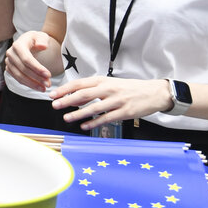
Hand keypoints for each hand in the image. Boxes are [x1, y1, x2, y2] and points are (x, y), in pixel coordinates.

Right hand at [4, 31, 52, 90]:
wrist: (29, 42)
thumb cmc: (36, 40)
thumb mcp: (42, 36)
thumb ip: (43, 40)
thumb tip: (42, 46)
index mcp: (18, 44)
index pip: (26, 59)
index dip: (37, 68)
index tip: (48, 75)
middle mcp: (10, 53)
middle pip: (23, 69)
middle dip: (36, 78)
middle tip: (48, 84)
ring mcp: (8, 62)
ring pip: (19, 76)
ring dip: (32, 84)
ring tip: (44, 88)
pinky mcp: (9, 69)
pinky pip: (18, 79)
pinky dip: (28, 84)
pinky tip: (38, 87)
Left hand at [49, 77, 172, 130]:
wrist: (154, 92)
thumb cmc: (129, 88)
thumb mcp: (110, 84)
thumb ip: (93, 90)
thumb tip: (73, 97)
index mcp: (103, 80)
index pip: (80, 83)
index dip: (65, 89)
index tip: (54, 94)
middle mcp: (109, 89)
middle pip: (84, 94)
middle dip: (67, 100)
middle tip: (55, 105)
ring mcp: (117, 101)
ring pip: (94, 108)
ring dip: (78, 113)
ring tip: (66, 118)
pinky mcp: (125, 112)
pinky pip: (106, 118)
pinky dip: (94, 122)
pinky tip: (84, 126)